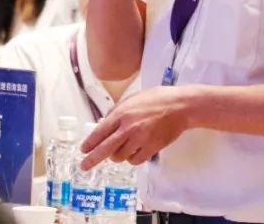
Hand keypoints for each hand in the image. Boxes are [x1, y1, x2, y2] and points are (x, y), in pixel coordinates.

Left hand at [79, 85, 194, 168]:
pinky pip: (135, 160)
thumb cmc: (157, 99)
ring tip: (122, 148)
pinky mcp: (151, 148)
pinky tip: (134, 151)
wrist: (180, 106)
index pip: (100, 132)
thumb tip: (103, 123)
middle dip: (92, 160)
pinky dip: (132, 158)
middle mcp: (129, 128)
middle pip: (105, 149)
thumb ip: (116, 110)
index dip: (89, 143)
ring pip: (119, 157)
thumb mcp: (132, 98)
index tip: (83, 150)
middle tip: (84, 166)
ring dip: (117, 156)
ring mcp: (140, 139)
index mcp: (122, 113)